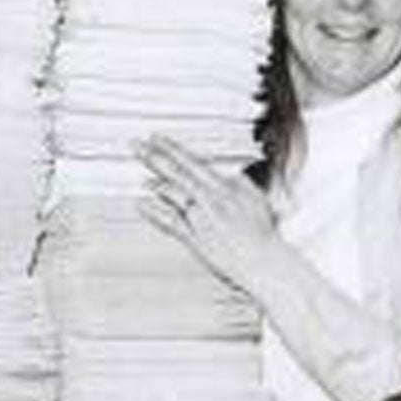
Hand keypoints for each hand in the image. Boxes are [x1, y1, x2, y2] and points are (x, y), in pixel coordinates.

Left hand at [137, 133, 278, 289]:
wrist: (263, 261)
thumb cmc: (263, 234)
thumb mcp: (256, 198)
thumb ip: (240, 183)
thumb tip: (231, 174)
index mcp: (223, 187)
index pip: (192, 161)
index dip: (171, 148)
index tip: (157, 139)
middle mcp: (210, 200)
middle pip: (177, 172)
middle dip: (154, 156)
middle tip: (137, 146)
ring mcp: (200, 218)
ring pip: (172, 193)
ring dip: (154, 181)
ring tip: (141, 173)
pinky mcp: (195, 238)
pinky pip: (170, 221)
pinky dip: (154, 212)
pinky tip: (142, 204)